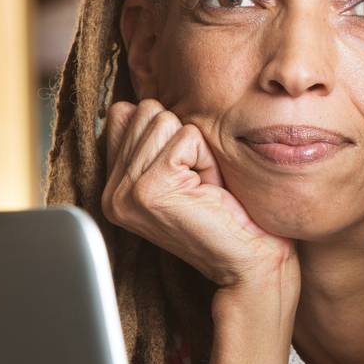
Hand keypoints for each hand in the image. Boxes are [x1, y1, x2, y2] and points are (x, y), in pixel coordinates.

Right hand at [101, 99, 296, 291]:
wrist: (251, 262)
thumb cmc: (229, 215)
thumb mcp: (184, 172)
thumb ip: (154, 141)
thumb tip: (137, 102)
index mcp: (115, 186)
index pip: (125, 114)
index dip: (170, 132)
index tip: (186, 173)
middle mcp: (112, 192)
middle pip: (146, 111)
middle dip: (185, 139)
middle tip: (199, 183)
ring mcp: (126, 192)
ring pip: (164, 120)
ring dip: (198, 150)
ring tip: (204, 188)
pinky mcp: (149, 190)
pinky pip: (186, 138)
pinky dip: (207, 159)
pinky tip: (209, 192)